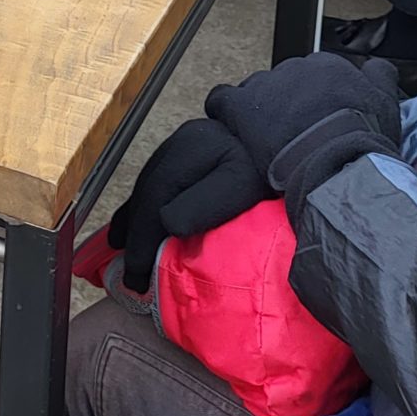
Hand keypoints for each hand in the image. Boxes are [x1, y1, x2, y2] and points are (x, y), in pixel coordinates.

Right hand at [105, 118, 261, 294]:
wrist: (294, 138)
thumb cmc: (269, 168)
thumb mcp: (242, 187)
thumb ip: (204, 204)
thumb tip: (167, 223)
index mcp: (189, 151)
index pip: (154, 200)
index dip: (142, 241)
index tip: (137, 277)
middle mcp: (179, 144)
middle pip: (146, 193)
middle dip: (135, 236)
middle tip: (131, 277)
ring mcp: (183, 144)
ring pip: (148, 187)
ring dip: (134, 221)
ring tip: (122, 250)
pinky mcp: (191, 151)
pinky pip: (157, 181)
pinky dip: (143, 205)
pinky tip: (134, 221)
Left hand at [204, 53, 401, 186]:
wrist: (336, 163)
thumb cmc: (361, 141)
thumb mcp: (386, 104)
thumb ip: (380, 77)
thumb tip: (378, 67)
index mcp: (328, 66)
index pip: (312, 75)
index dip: (311, 100)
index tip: (313, 120)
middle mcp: (296, 68)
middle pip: (284, 83)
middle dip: (286, 105)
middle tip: (292, 134)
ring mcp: (267, 85)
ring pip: (256, 91)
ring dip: (259, 110)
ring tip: (265, 138)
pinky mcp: (242, 106)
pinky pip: (222, 99)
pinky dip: (225, 111)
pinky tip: (232, 126)